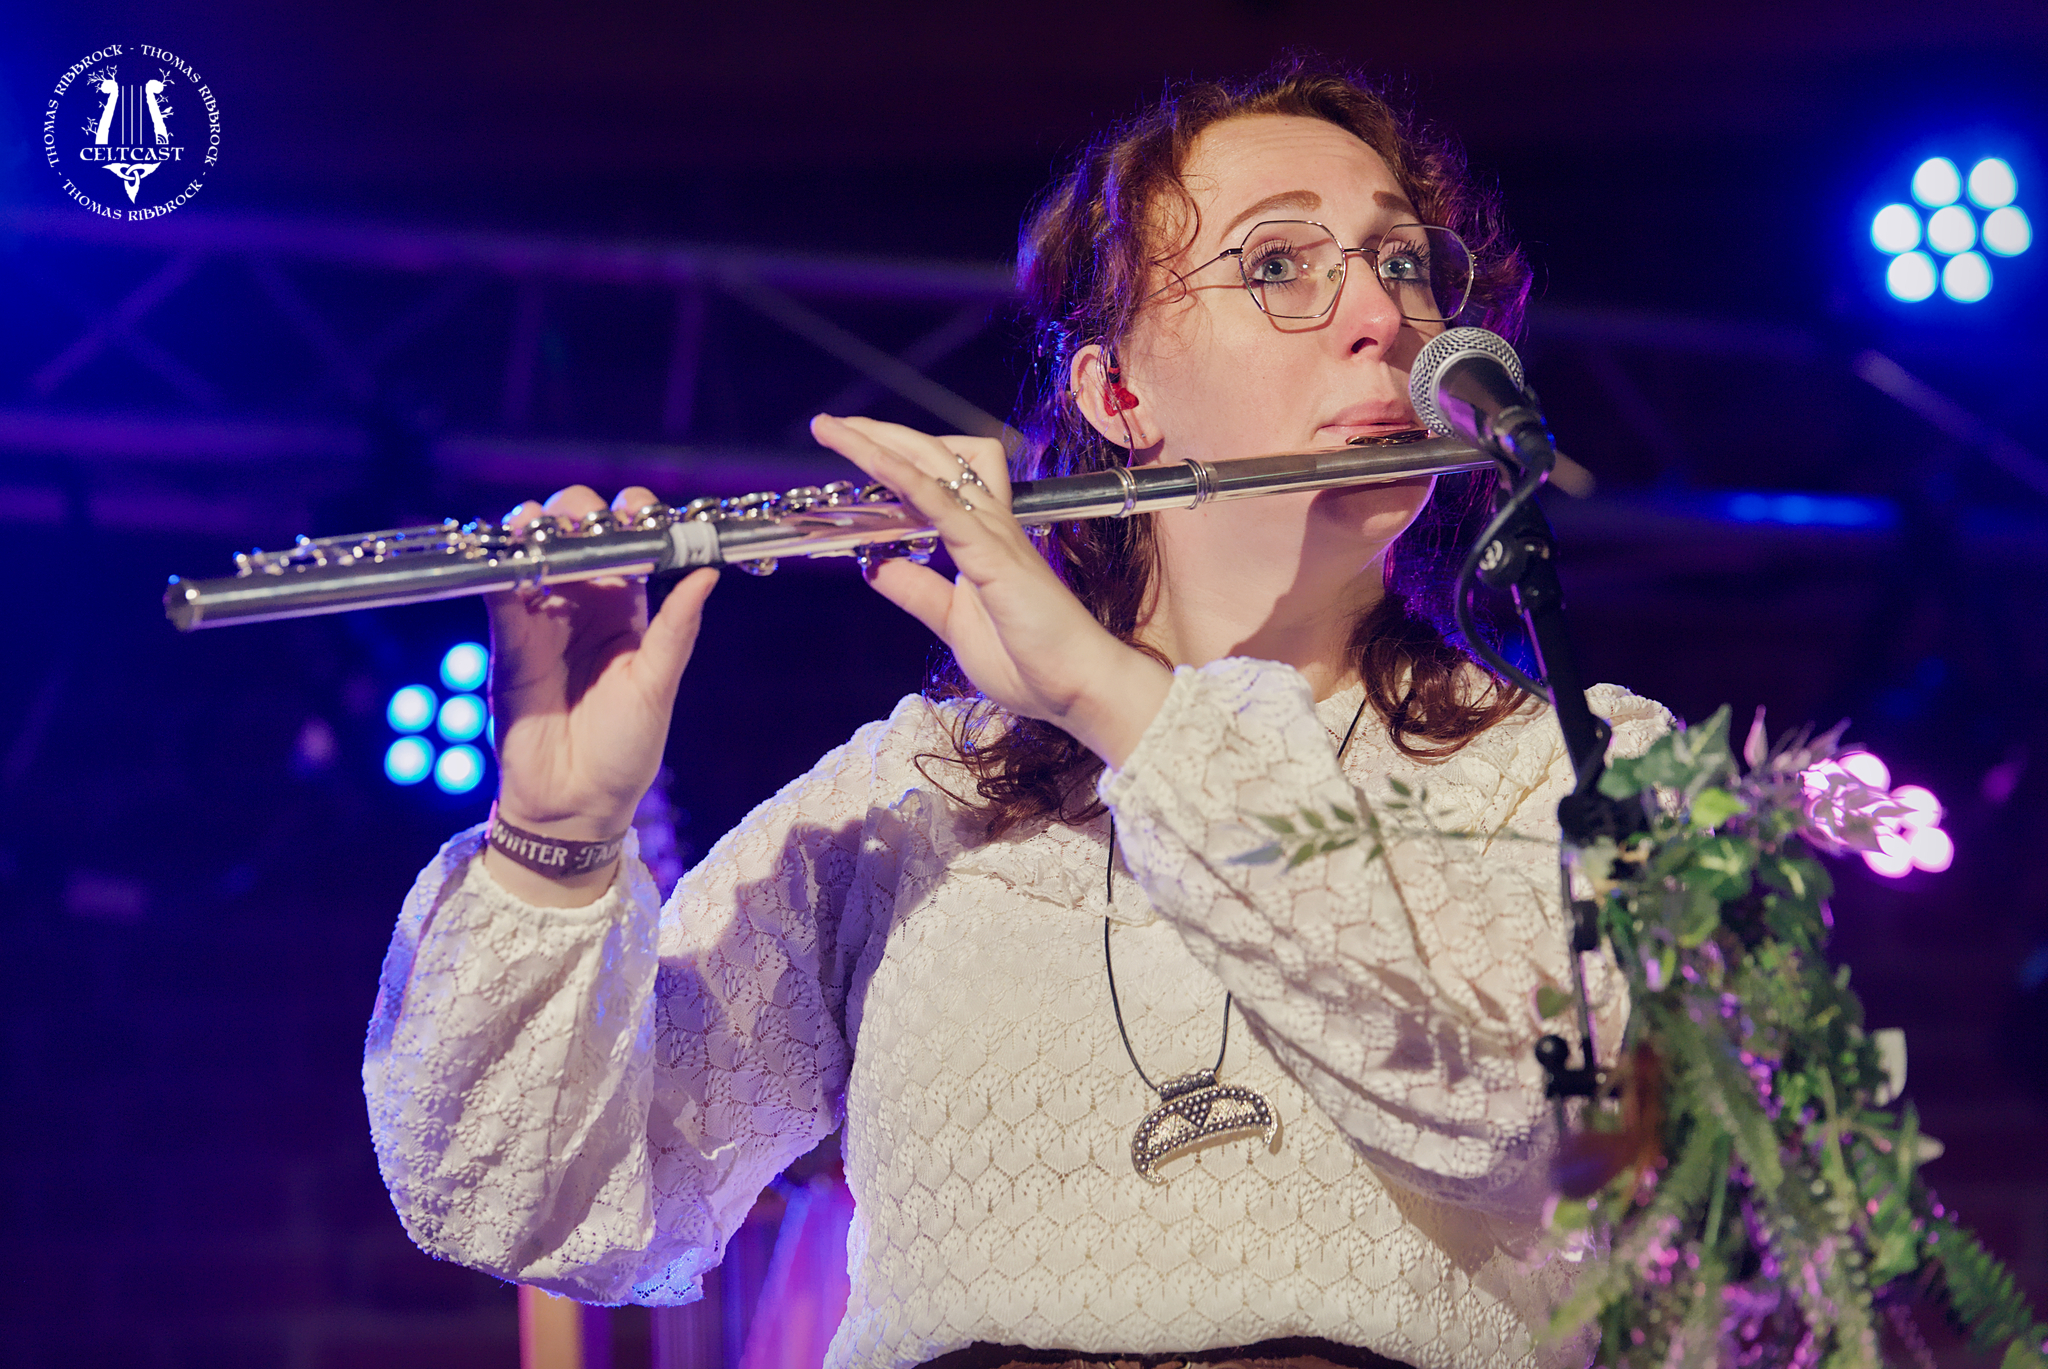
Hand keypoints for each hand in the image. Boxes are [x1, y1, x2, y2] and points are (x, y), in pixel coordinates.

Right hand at [483, 484, 717, 903]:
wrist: (574, 803)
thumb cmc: (627, 749)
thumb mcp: (657, 684)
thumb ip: (676, 628)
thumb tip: (708, 572)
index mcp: (629, 610)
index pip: (631, 544)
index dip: (632, 518)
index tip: (635, 509)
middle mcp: (584, 604)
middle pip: (577, 535)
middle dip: (578, 513)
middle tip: (582, 521)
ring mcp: (542, 617)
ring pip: (534, 551)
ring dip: (536, 528)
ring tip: (542, 528)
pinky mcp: (507, 638)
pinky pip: (500, 590)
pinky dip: (502, 565)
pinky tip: (510, 553)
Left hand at [807, 414, 1168, 765]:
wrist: (1079, 688)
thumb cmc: (1031, 661)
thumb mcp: (953, 622)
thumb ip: (917, 590)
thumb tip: (872, 564)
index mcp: (983, 538)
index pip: (941, 478)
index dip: (899, 458)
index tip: (855, 449)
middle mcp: (990, 525)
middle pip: (936, 455)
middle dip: (882, 435)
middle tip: (833, 426)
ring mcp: (993, 535)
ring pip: (935, 467)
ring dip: (882, 444)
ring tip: (838, 431)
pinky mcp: (993, 555)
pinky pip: (943, 505)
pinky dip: (905, 480)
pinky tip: (872, 465)